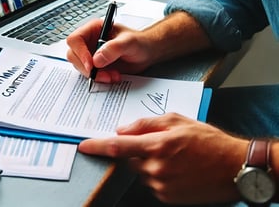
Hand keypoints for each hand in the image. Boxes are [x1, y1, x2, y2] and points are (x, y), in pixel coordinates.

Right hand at [66, 12, 211, 83]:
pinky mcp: (95, 66)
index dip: (80, 53)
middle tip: (104, 75)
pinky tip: (113, 77)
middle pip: (74, 55)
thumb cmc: (139, 42)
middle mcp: (89, 41)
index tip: (91, 65)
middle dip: (88, 68)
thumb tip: (96, 59)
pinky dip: (100, 79)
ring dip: (95, 75)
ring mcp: (90, 54)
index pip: (75, 39)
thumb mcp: (129, 42)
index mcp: (94, 29)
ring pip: (81, 67)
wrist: (146, 53)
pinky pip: (89, 75)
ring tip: (113, 75)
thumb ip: (114, 48)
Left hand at [78, 113, 247, 204]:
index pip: (116, 147)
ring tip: (173, 155)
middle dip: (134, 149)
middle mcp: (155, 168)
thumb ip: (146, 124)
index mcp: (156, 145)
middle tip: (156, 143)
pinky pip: (152, 182)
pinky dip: (157, 173)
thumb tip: (122, 130)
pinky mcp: (167, 197)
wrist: (232, 167)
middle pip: (129, 158)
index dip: (97, 146)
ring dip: (148, 161)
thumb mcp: (176, 120)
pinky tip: (176, 167)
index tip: (83, 146)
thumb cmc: (206, 140)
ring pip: (141, 170)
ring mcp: (161, 185)